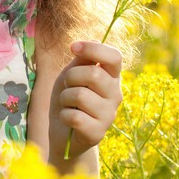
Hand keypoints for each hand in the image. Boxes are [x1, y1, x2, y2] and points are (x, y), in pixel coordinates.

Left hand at [49, 41, 122, 161]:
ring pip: (80, 95)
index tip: (73, 47)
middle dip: (71, 76)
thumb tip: (84, 44)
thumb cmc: (68, 98)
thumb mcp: (72, 74)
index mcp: (112, 77)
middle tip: (67, 86)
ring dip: (64, 98)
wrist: (63, 132)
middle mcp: (115, 95)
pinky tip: (68, 120)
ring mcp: (109, 115)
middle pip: (94, 74)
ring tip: (68, 104)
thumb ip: (81, 60)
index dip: (94, 48)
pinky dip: (63, 115)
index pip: (115, 57)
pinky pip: (74, 117)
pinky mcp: (97, 133)